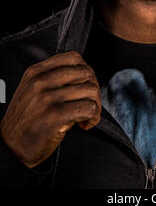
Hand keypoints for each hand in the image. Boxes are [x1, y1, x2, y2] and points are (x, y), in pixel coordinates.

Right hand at [0, 51, 100, 167]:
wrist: (10, 147)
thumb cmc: (25, 120)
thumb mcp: (32, 90)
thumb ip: (52, 77)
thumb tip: (82, 74)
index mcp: (36, 72)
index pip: (73, 57)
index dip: (86, 71)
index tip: (85, 84)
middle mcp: (41, 82)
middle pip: (86, 72)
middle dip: (94, 88)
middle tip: (89, 102)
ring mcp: (48, 97)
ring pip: (90, 90)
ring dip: (95, 105)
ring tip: (87, 116)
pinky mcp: (56, 115)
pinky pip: (89, 108)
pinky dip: (93, 117)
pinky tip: (85, 123)